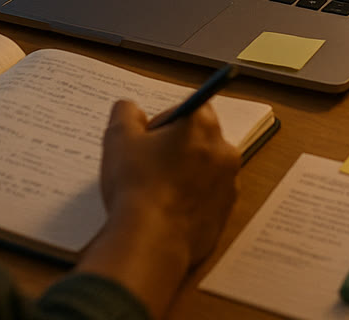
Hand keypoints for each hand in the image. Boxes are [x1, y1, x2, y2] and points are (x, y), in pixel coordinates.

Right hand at [78, 99, 239, 313]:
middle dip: (176, 147)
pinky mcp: (226, 215)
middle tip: (147, 166)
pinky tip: (166, 212)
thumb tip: (132, 110)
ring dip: (185, 174)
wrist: (151, 241)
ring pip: (204, 170)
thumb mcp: (118, 137)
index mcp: (202, 126)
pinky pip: (207, 198)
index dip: (165, 121)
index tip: (148, 140)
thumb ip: (126, 112)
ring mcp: (229, 186)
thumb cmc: (136, 184)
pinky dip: (191, 200)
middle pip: (200, 138)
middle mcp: (224, 151)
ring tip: (155, 192)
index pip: (190, 107)